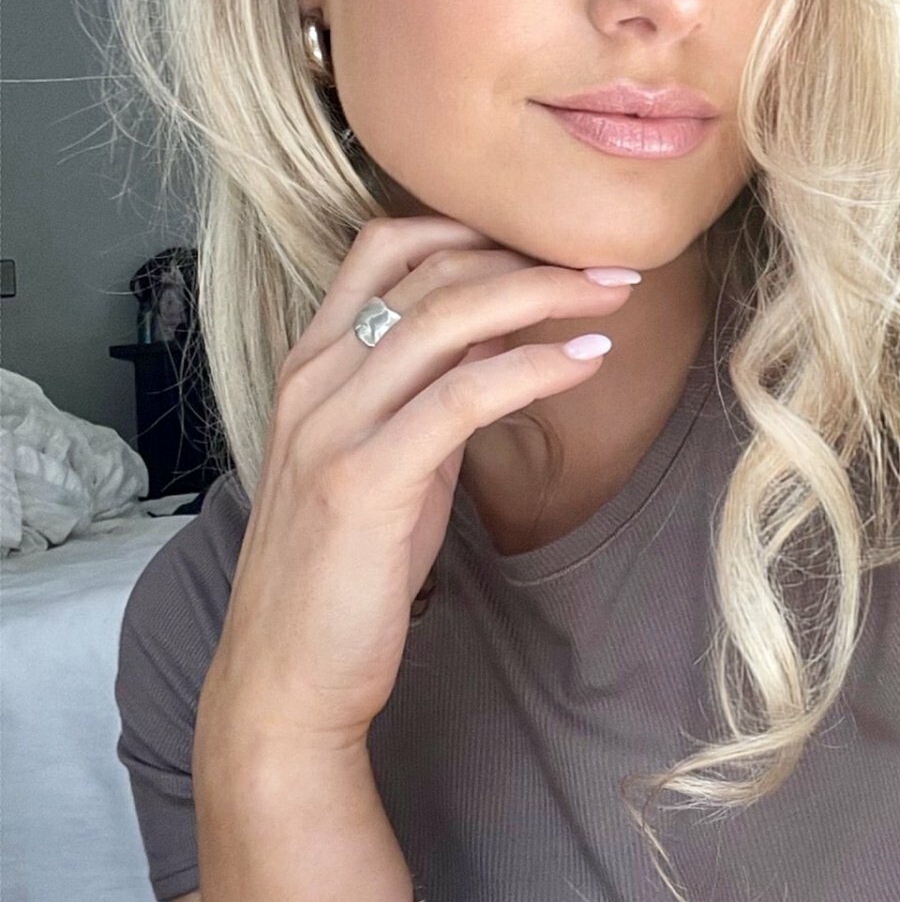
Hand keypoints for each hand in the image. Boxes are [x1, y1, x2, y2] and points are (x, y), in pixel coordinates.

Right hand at [196, 216, 638, 755]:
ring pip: (448, 317)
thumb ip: (436, 384)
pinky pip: (464, 396)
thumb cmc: (346, 567)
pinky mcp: (364, 480)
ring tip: (613, 293)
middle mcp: (314, 380)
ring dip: (546, 294)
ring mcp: (332, 427)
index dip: (473, 226)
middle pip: (431, 272)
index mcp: (313, 363)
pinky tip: (590, 359)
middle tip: (610, 261)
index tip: (549, 236)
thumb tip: (509, 322)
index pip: (385, 246)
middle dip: (531, 255)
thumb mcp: (394, 454)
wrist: (285, 676)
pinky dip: (536, 367)